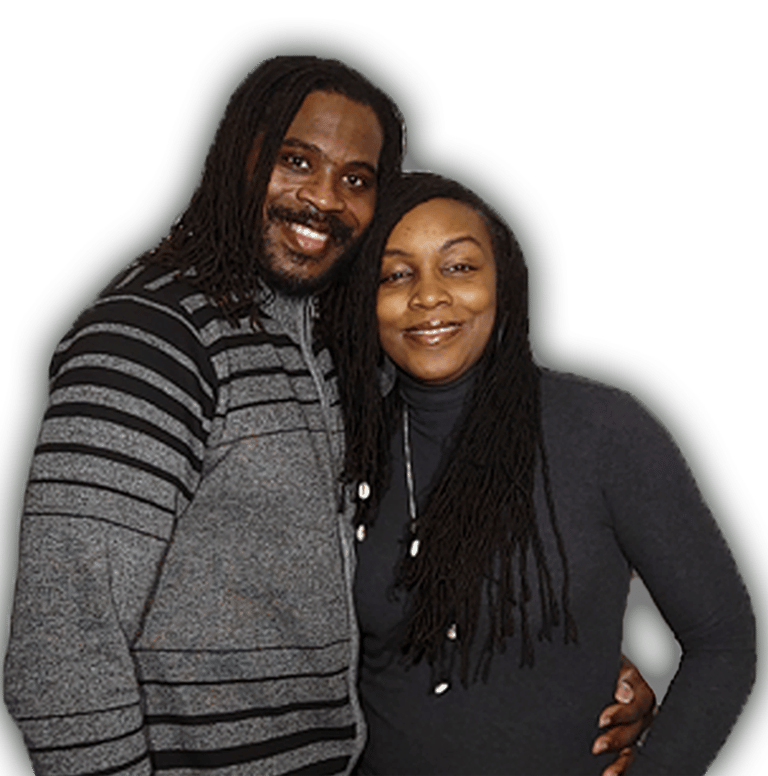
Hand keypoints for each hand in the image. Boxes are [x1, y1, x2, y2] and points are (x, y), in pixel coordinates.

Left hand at [593, 654, 656, 775]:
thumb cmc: (606, 666)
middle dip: (616, 739)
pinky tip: (608, 775)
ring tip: (607, 775)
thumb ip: (620, 679)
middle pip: (635, 730)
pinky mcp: (627, 742)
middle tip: (597, 746)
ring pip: (633, 749)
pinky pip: (626, 758)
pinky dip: (619, 768)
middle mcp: (642, 714)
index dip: (621, 714)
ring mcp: (635, 730)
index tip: (602, 719)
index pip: (637, 705)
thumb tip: (623, 694)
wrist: (602, 671)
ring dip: (621, 763)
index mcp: (641, 692)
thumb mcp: (613, 665)